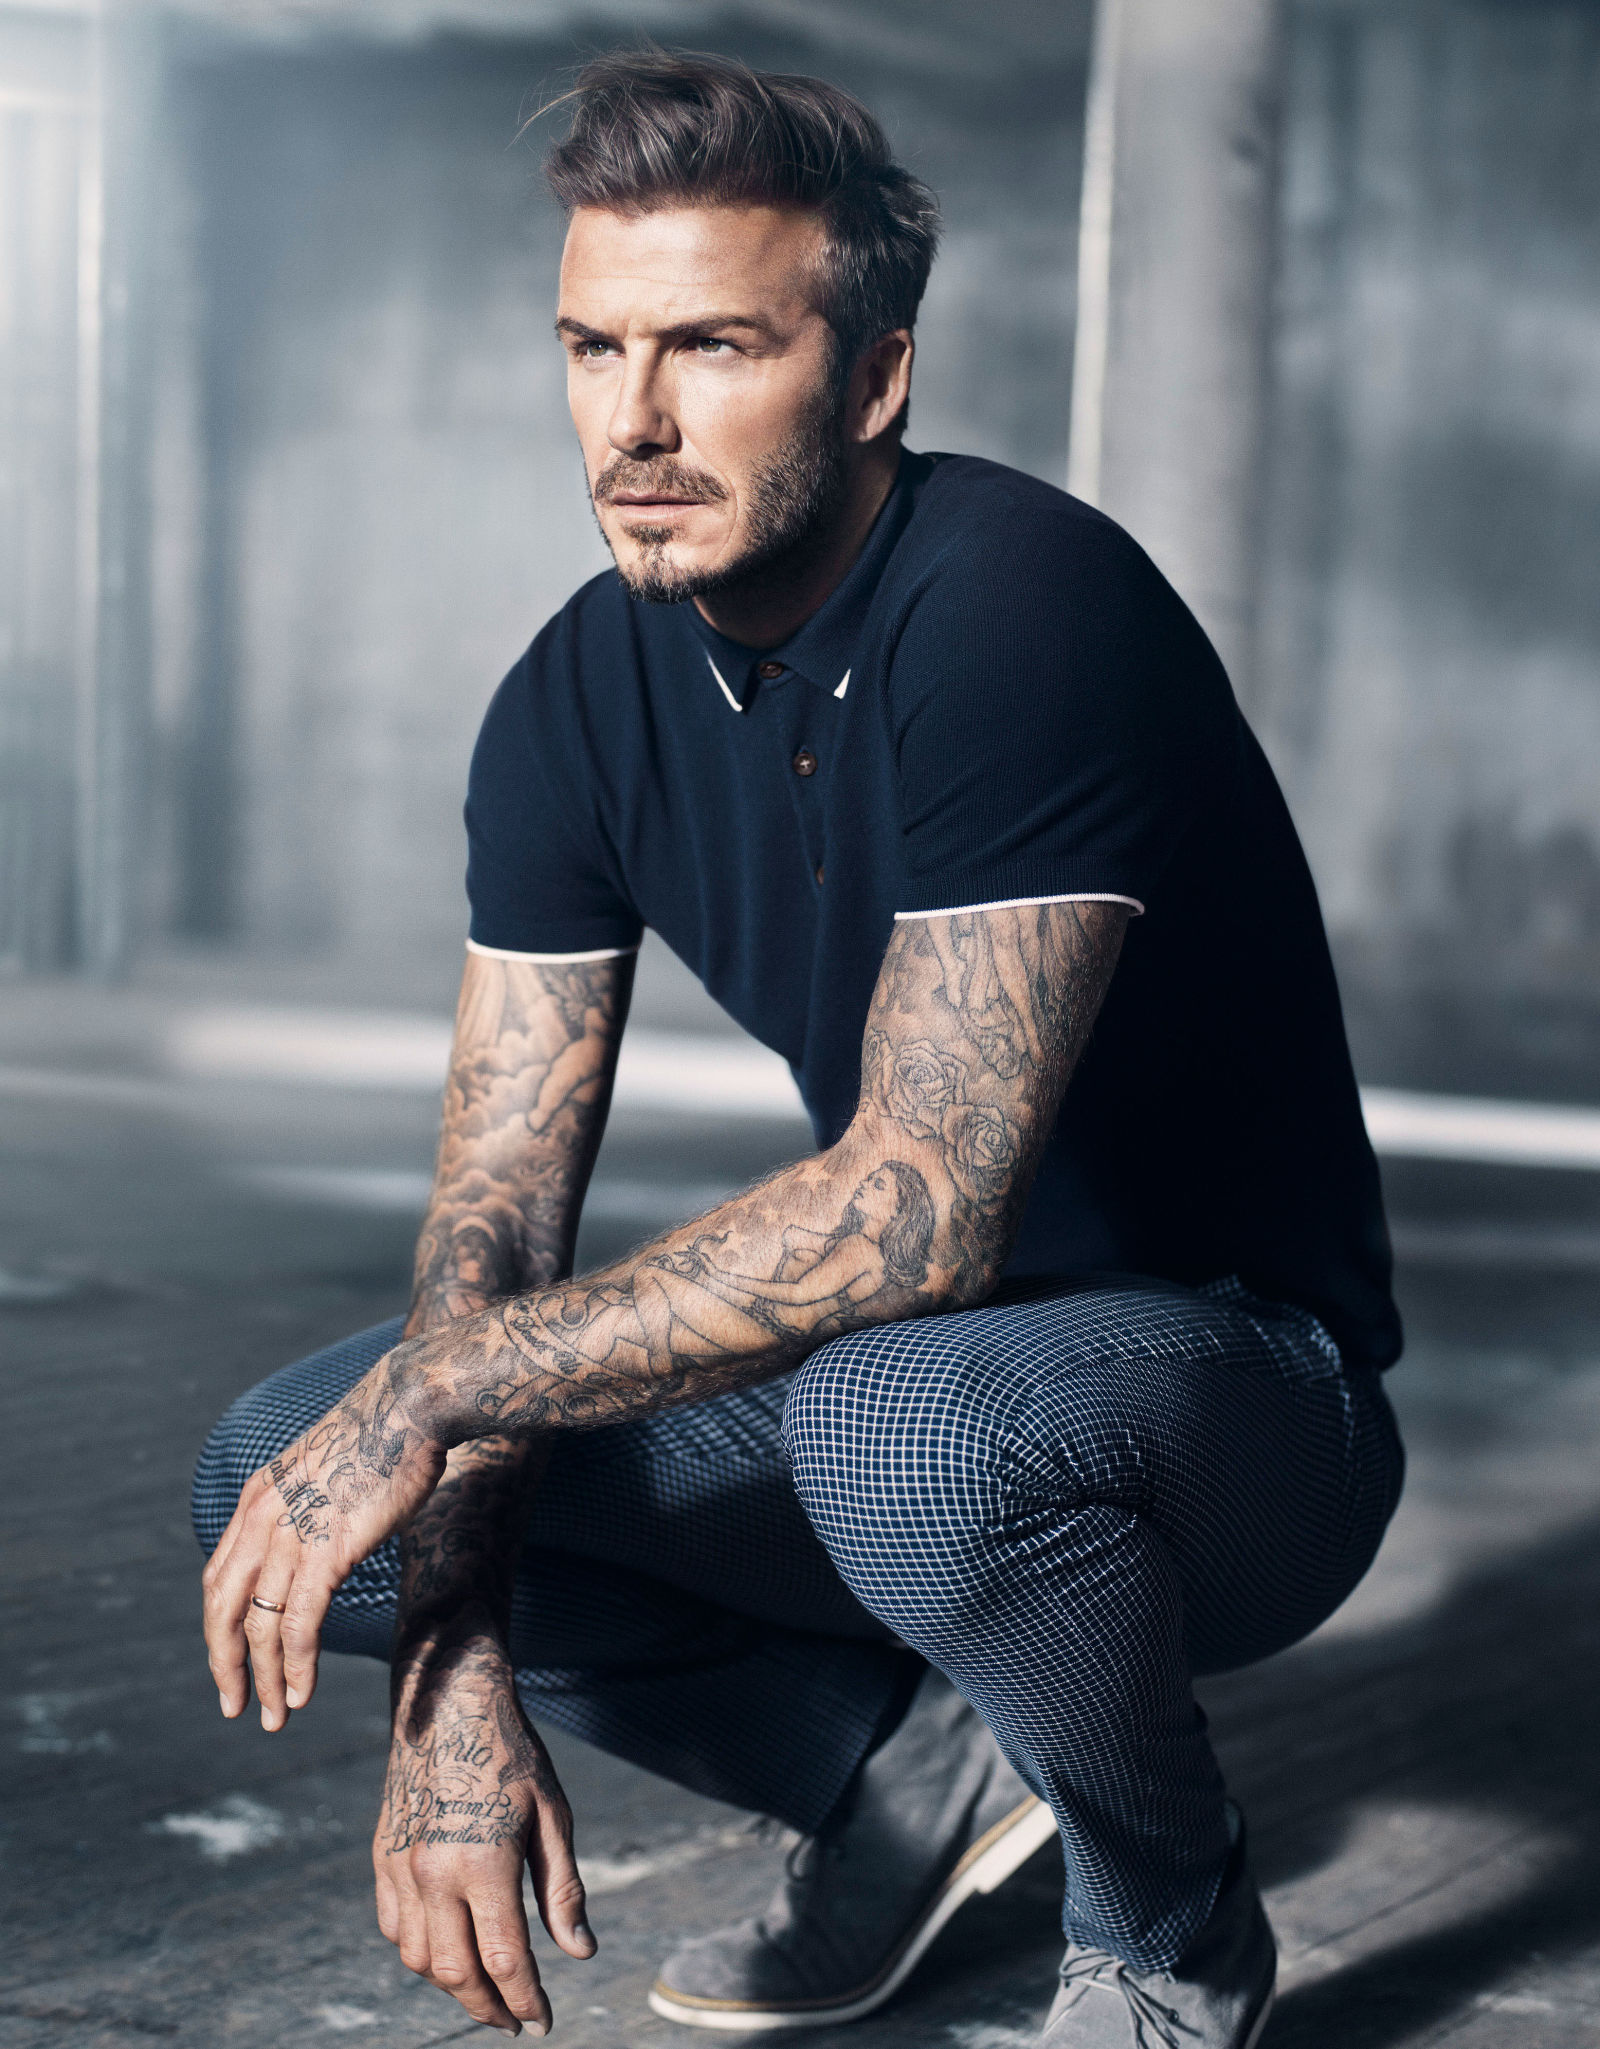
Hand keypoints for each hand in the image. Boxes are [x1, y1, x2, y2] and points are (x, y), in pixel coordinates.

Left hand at [202, 1348, 446, 1728]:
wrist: (413, 1402)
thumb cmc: (386, 1434)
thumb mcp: (326, 1470)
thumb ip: (311, 1508)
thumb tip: (323, 1539)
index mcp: (257, 1499)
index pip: (220, 1578)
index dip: (219, 1628)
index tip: (232, 1663)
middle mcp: (262, 1517)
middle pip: (223, 1608)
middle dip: (226, 1664)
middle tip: (235, 1706)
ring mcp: (292, 1533)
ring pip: (260, 1625)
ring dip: (265, 1678)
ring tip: (276, 1715)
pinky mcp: (327, 1547)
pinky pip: (301, 1622)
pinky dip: (296, 1664)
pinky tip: (301, 1693)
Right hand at [376, 1620, 593, 2035]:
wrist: (450, 1702)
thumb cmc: (512, 1755)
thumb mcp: (553, 1816)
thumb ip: (563, 1890)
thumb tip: (580, 1953)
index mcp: (483, 1864)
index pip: (506, 1960)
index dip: (527, 2000)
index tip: (543, 2022)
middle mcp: (433, 1874)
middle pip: (457, 1972)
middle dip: (488, 2008)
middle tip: (514, 2021)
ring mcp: (401, 1867)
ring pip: (417, 1959)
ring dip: (451, 1986)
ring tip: (485, 1991)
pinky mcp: (382, 1857)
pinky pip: (394, 1927)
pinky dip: (418, 1953)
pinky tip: (446, 1950)